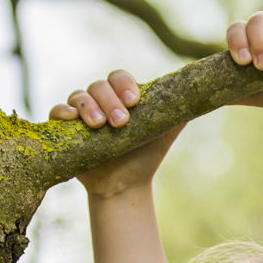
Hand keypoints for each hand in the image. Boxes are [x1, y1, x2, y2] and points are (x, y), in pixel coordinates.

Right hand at [58, 72, 180, 199]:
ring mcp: (80, 112)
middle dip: (109, 101)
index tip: (135, 101)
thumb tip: (206, 91)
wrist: (126, 184)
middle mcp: (100, 99)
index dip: (124, 85)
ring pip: (78, 96)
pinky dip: (62, 112)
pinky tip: (71, 120)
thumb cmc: (147, 153)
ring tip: (100, 125)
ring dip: (88, 107)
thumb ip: (180, 109)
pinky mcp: (64, 128)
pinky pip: (56, 111)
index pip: (119, 77)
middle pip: (98, 86)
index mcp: (121, 94)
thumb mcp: (166, 130)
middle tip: (122, 122)